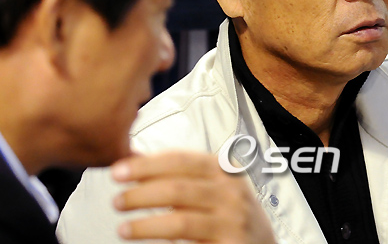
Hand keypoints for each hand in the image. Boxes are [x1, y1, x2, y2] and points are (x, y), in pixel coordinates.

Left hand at [111, 151, 275, 242]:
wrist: (263, 243)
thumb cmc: (231, 211)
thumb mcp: (216, 184)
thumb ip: (184, 175)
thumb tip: (137, 162)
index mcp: (223, 169)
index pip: (181, 160)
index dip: (147, 164)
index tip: (119, 169)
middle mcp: (231, 192)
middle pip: (177, 188)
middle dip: (141, 192)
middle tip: (117, 198)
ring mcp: (232, 221)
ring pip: (180, 220)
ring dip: (146, 223)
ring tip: (123, 226)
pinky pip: (189, 242)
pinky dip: (162, 241)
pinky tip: (146, 239)